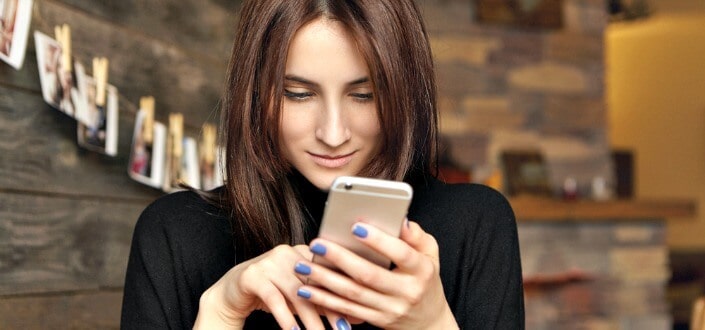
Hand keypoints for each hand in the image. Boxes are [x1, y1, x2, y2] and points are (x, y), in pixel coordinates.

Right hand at [194, 244, 346, 329]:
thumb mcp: (302, 297)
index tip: (360, 315)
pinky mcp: (253, 275)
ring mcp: (269, 262)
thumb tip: (359, 317)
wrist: (234, 292)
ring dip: (309, 319)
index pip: (329, 271)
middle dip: (331, 309)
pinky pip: (273, 298)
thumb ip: (327, 302)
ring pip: (296, 293)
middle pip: (314, 283)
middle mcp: (288, 252)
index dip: (345, 293)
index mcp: (304, 252)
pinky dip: (285, 317)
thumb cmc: (274, 292)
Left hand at [294, 220, 458, 329]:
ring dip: (324, 280)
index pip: (401, 254)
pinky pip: (347, 310)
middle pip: (369, 275)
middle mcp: (406, 292)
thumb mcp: (430, 253)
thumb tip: (399, 218)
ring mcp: (390, 309)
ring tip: (302, 266)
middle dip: (340, 259)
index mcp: (421, 271)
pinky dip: (324, 300)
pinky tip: (306, 290)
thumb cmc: (425, 278)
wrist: (429, 321)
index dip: (378, 241)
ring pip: (353, 294)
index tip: (355, 226)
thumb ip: (416, 235)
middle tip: (317, 243)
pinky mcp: (377, 320)